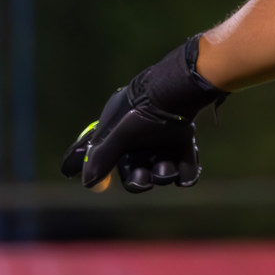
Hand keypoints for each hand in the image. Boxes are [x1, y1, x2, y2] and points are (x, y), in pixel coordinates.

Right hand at [60, 36, 224, 192]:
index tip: (109, 182)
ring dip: (164, 175)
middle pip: (138, 174)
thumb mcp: (119, 134)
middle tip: (142, 178)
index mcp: (121, 137)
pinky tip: (183, 171)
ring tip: (166, 166)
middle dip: (139, 181)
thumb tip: (88, 183)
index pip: (110, 162)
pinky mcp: (185, 144)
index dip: (108, 173)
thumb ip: (102, 158)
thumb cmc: (143, 111)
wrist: (177, 91)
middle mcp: (142, 142)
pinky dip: (186, 174)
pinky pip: (186, 170)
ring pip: (163, 173)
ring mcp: (165, 143)